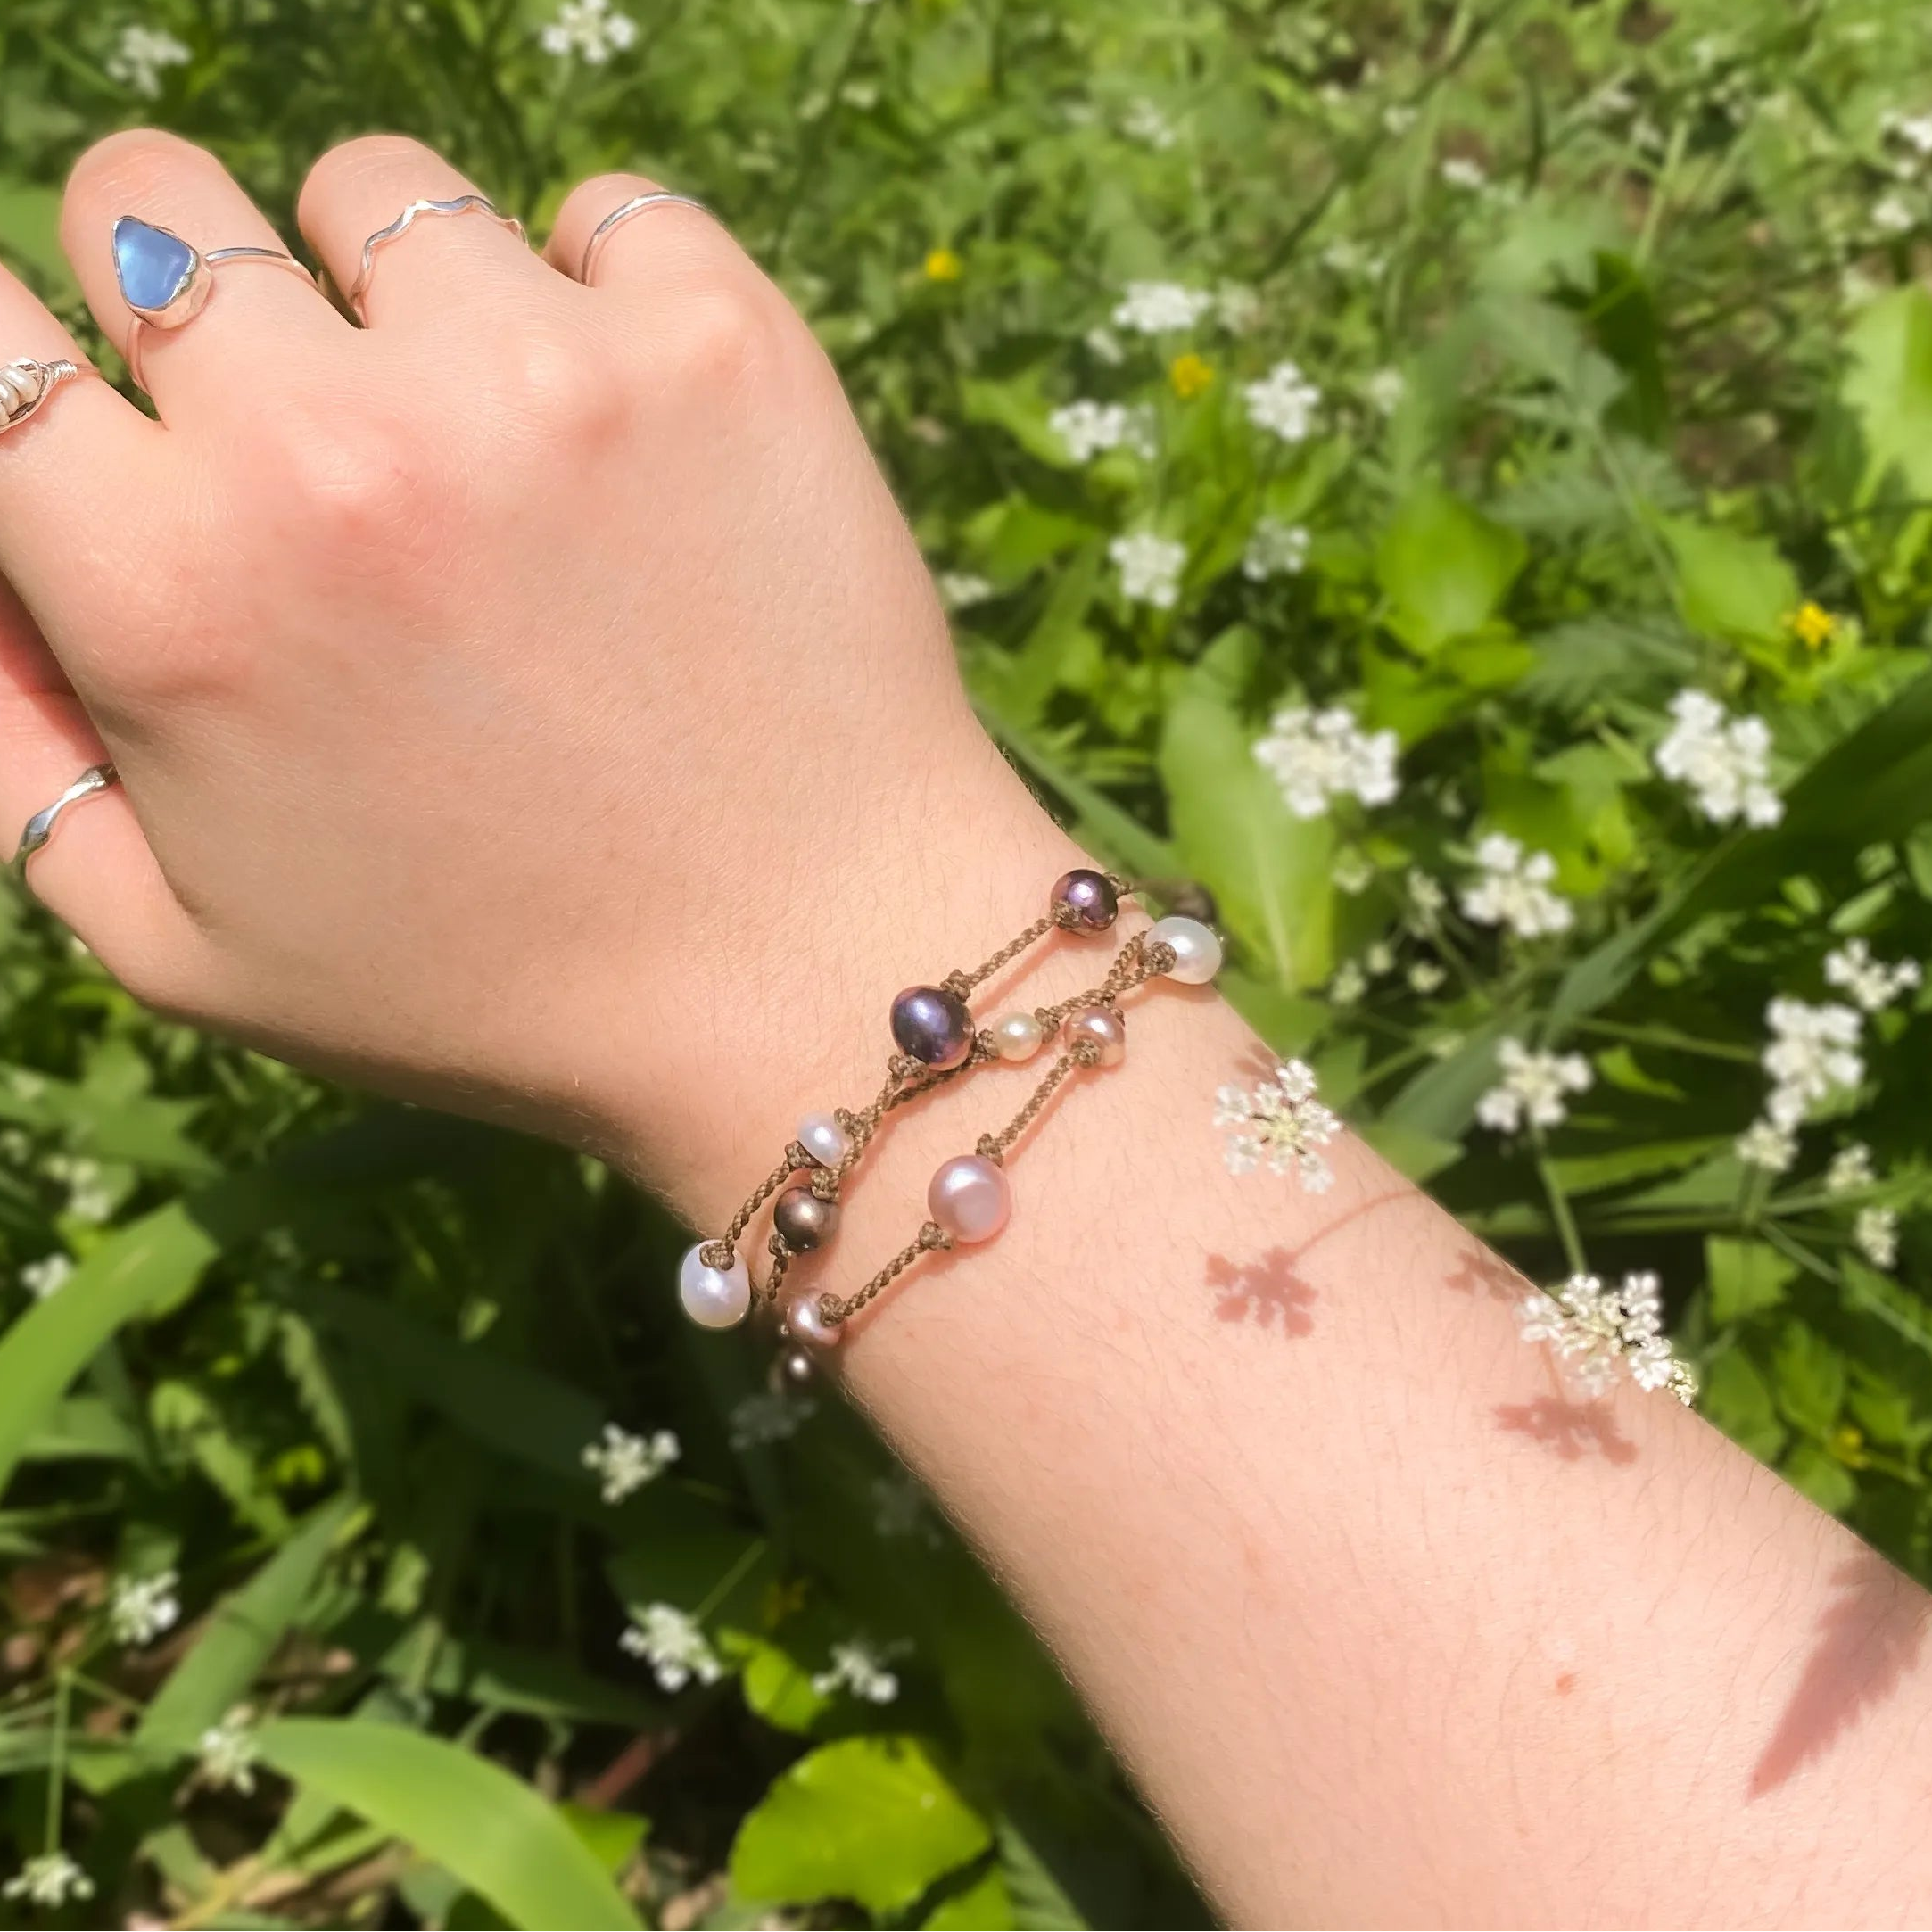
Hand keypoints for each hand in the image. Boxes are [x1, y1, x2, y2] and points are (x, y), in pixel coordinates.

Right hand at [0, 131, 1057, 1202]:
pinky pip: (599, 216)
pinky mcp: (720, 345)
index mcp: (169, 590)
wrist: (809, 975)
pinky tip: (630, 441)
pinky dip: (594, 297)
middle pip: (149, 197)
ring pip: (377, 196)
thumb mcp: (189, 946)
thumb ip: (19, 747)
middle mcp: (333, 445)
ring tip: (487, 456)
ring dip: (397, 303)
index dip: (30, 357)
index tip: (108, 406)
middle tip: (301, 430)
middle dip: (190, 302)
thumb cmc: (498, 989)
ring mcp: (539, 373)